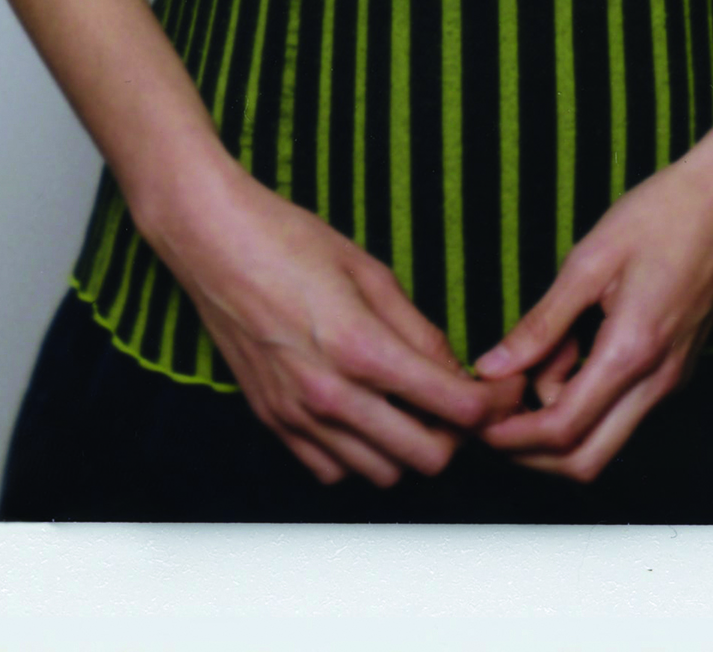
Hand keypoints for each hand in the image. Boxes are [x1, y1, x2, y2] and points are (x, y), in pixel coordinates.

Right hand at [148, 163, 526, 488]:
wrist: (212, 240)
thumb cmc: (287, 239)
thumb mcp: (368, 270)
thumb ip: (417, 328)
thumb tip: (455, 371)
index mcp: (362, 347)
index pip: (454, 408)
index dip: (493, 405)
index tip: (500, 392)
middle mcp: (330, 394)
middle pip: (427, 457)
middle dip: (456, 434)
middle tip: (459, 402)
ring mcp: (297, 415)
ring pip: (382, 474)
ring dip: (408, 448)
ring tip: (411, 408)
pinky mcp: (272, 421)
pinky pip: (332, 472)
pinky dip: (358, 456)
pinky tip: (363, 416)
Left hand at [471, 152, 712, 483]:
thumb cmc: (660, 215)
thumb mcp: (588, 261)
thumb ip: (541, 323)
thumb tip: (493, 367)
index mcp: (632, 352)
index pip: (563, 429)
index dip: (513, 436)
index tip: (477, 420)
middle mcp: (658, 381)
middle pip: (586, 460)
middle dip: (532, 451)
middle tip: (492, 415)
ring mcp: (671, 380)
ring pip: (604, 440)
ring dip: (557, 422)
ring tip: (531, 361)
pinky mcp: (675, 370)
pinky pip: (623, 410)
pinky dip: (584, 400)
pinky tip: (566, 351)